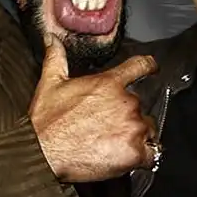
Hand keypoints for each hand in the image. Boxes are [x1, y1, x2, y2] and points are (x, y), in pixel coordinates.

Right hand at [28, 34, 158, 182]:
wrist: (43, 152)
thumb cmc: (46, 121)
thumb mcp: (50, 83)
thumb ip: (56, 58)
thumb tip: (52, 39)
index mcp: (109, 84)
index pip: (141, 66)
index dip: (149, 67)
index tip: (153, 69)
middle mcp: (126, 103)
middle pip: (141, 106)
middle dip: (129, 116)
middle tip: (108, 127)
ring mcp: (133, 127)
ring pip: (148, 130)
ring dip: (137, 136)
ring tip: (113, 143)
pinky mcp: (135, 152)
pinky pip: (152, 154)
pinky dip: (144, 157)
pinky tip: (125, 157)